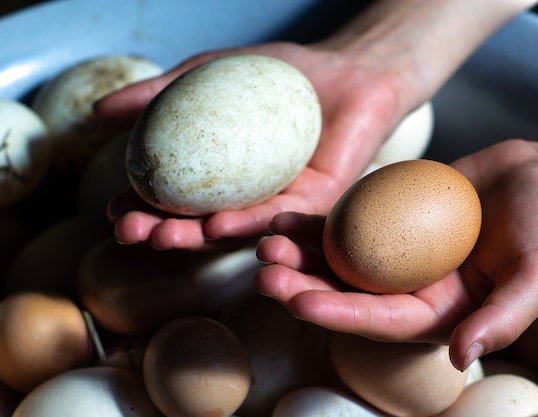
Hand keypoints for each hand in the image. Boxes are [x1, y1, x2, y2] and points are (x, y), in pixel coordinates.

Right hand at [95, 42, 408, 248]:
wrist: (344, 68)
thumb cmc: (277, 74)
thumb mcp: (208, 73)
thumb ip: (158, 93)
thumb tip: (98, 114)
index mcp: (221, 176)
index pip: (174, 199)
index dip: (142, 209)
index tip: (113, 212)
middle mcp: (248, 197)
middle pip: (199, 223)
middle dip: (162, 233)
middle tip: (132, 232)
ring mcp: (281, 202)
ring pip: (236, 228)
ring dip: (197, 238)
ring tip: (165, 236)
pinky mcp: (317, 202)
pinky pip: (282, 215)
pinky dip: (250, 221)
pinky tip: (220, 225)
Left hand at [254, 138, 537, 369]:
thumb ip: (504, 318)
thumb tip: (458, 355)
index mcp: (435, 313)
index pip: (380, 322)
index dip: (339, 316)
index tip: (300, 304)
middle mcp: (405, 288)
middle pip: (345, 295)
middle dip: (302, 289)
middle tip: (266, 275)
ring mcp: (391, 255)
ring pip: (335, 261)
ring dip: (297, 256)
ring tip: (265, 243)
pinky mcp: (382, 221)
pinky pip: (342, 225)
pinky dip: (311, 223)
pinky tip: (282, 217)